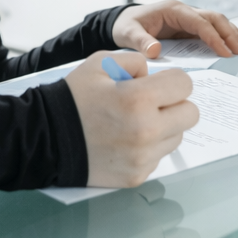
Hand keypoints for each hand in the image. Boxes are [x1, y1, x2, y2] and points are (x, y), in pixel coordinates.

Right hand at [65, 50, 198, 187]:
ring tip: (134, 122)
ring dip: (163, 127)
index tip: (157, 84)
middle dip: (174, 104)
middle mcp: (146, 132)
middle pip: (190, 114)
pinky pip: (159, 156)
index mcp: (139, 99)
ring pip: (177, 136)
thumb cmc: (73, 98)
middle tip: (151, 103)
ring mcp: (143, 158)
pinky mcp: (137, 176)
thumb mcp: (100, 63)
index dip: (171, 80)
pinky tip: (125, 140)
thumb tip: (155, 75)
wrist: (46, 138)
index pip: (184, 85)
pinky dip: (149, 147)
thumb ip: (135, 61)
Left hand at [112, 0, 237, 58]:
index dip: (214, 37)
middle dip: (230, 33)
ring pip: (217, 22)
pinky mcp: (190, 27)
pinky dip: (227, 34)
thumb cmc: (126, 26)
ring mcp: (189, 18)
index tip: (225, 52)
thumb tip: (155, 51)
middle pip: (214, 18)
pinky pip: (212, 29)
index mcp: (173, 10)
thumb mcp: (129, 33)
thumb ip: (141, 42)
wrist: (123, 22)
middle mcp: (184, 11)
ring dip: (232, 33)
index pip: (200, 22)